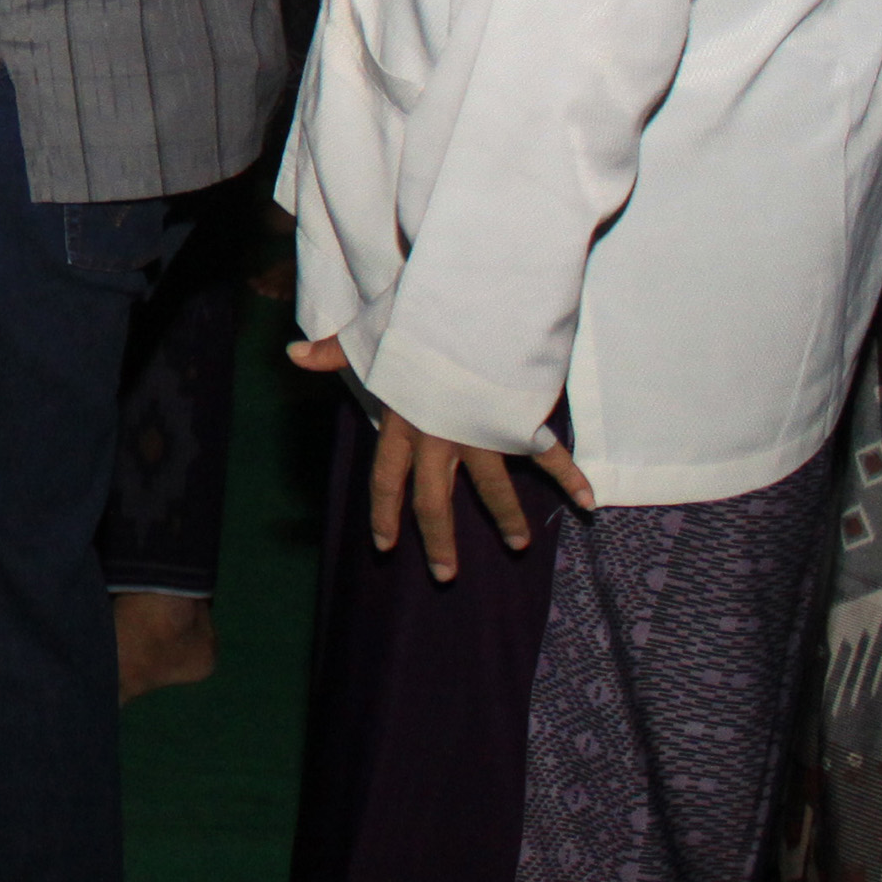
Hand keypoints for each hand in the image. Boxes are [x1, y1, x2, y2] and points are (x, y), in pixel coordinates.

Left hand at [292, 337, 600, 580]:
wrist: (469, 307)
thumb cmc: (415, 318)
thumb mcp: (368, 336)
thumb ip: (334, 352)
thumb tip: (293, 353)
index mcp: (402, 421)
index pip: (386, 478)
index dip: (384, 513)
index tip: (385, 545)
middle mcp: (439, 436)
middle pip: (434, 499)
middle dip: (438, 539)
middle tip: (444, 574)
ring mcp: (480, 432)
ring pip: (492, 488)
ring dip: (506, 518)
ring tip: (517, 545)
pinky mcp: (517, 420)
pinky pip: (548, 456)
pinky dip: (571, 478)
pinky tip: (588, 502)